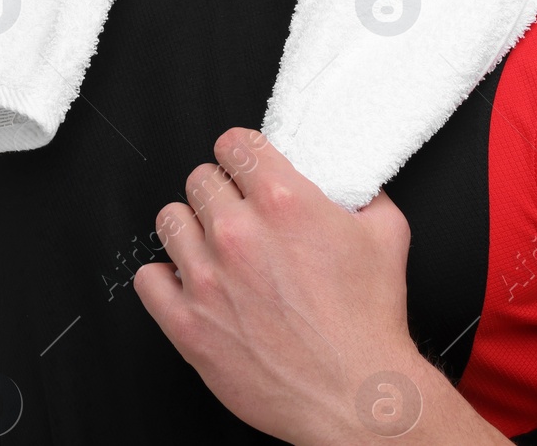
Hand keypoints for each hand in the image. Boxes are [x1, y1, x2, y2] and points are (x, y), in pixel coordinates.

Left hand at [135, 127, 425, 443]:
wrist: (354, 393)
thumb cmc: (368, 322)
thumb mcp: (387, 234)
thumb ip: (364, 195)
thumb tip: (353, 181)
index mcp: (283, 202)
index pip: (233, 143)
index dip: (240, 153)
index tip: (242, 166)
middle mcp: (238, 233)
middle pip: (200, 178)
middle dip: (220, 191)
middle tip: (238, 214)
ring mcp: (208, 278)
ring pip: (170, 219)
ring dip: (192, 229)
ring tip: (212, 247)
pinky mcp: (188, 323)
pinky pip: (149, 278)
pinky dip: (165, 278)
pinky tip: (190, 284)